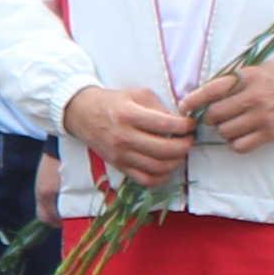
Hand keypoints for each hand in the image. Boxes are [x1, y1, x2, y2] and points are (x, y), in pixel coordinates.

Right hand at [63, 84, 193, 182]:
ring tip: (180, 152)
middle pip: (164, 149)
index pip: (165, 124)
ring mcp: (120, 155)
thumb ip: (159, 107)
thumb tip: (180, 123)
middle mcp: (124, 137)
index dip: (184, 126)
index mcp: (129, 114)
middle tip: (189, 140)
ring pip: (158, 167)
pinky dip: (162, 177)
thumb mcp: (136, 94)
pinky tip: (167, 167)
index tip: (191, 124)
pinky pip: (146, 180)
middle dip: (185, 146)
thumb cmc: (113, 102)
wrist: (82, 114)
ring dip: (177, 161)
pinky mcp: (119, 166)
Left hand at [188, 60, 273, 152]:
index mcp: (246, 78)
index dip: (192, 101)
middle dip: (210, 117)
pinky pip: (240, 146)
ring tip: (231, 126)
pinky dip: (236, 144)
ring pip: (225, 132)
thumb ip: (235, 79)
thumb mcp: (259, 69)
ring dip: (223, 131)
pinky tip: (240, 137)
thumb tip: (207, 90)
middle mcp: (252, 97)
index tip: (184, 107)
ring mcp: (261, 117)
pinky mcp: (270, 133)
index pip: (210, 90)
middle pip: (214, 115)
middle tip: (216, 117)